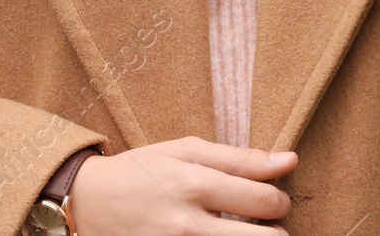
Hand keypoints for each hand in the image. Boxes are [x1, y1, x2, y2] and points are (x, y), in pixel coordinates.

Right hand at [65, 137, 296, 234]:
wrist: (90, 203)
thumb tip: (289, 160)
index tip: (272, 197)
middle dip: (276, 229)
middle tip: (263, 221)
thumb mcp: (184, 151)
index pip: (265, 200)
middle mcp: (189, 224)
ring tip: (242, 231)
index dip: (280, 200)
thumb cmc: (141, 171)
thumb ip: (239, 158)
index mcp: (194, 184)